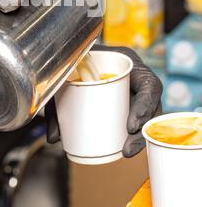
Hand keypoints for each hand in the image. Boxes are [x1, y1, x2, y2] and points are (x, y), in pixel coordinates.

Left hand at [45, 45, 162, 157]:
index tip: (130, 127)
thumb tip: (54, 138)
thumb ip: (57, 100)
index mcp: (127, 62)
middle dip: (142, 131)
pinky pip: (136, 118)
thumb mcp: (66, 72)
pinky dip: (131, 134)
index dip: (145, 106)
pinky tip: (124, 148)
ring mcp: (133, 89)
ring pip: (147, 115)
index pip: (149, 84)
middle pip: (152, 105)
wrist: (73, 54)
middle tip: (126, 149)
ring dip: (139, 137)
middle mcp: (134, 76)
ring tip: (125, 152)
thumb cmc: (73, 59)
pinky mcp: (127, 101)